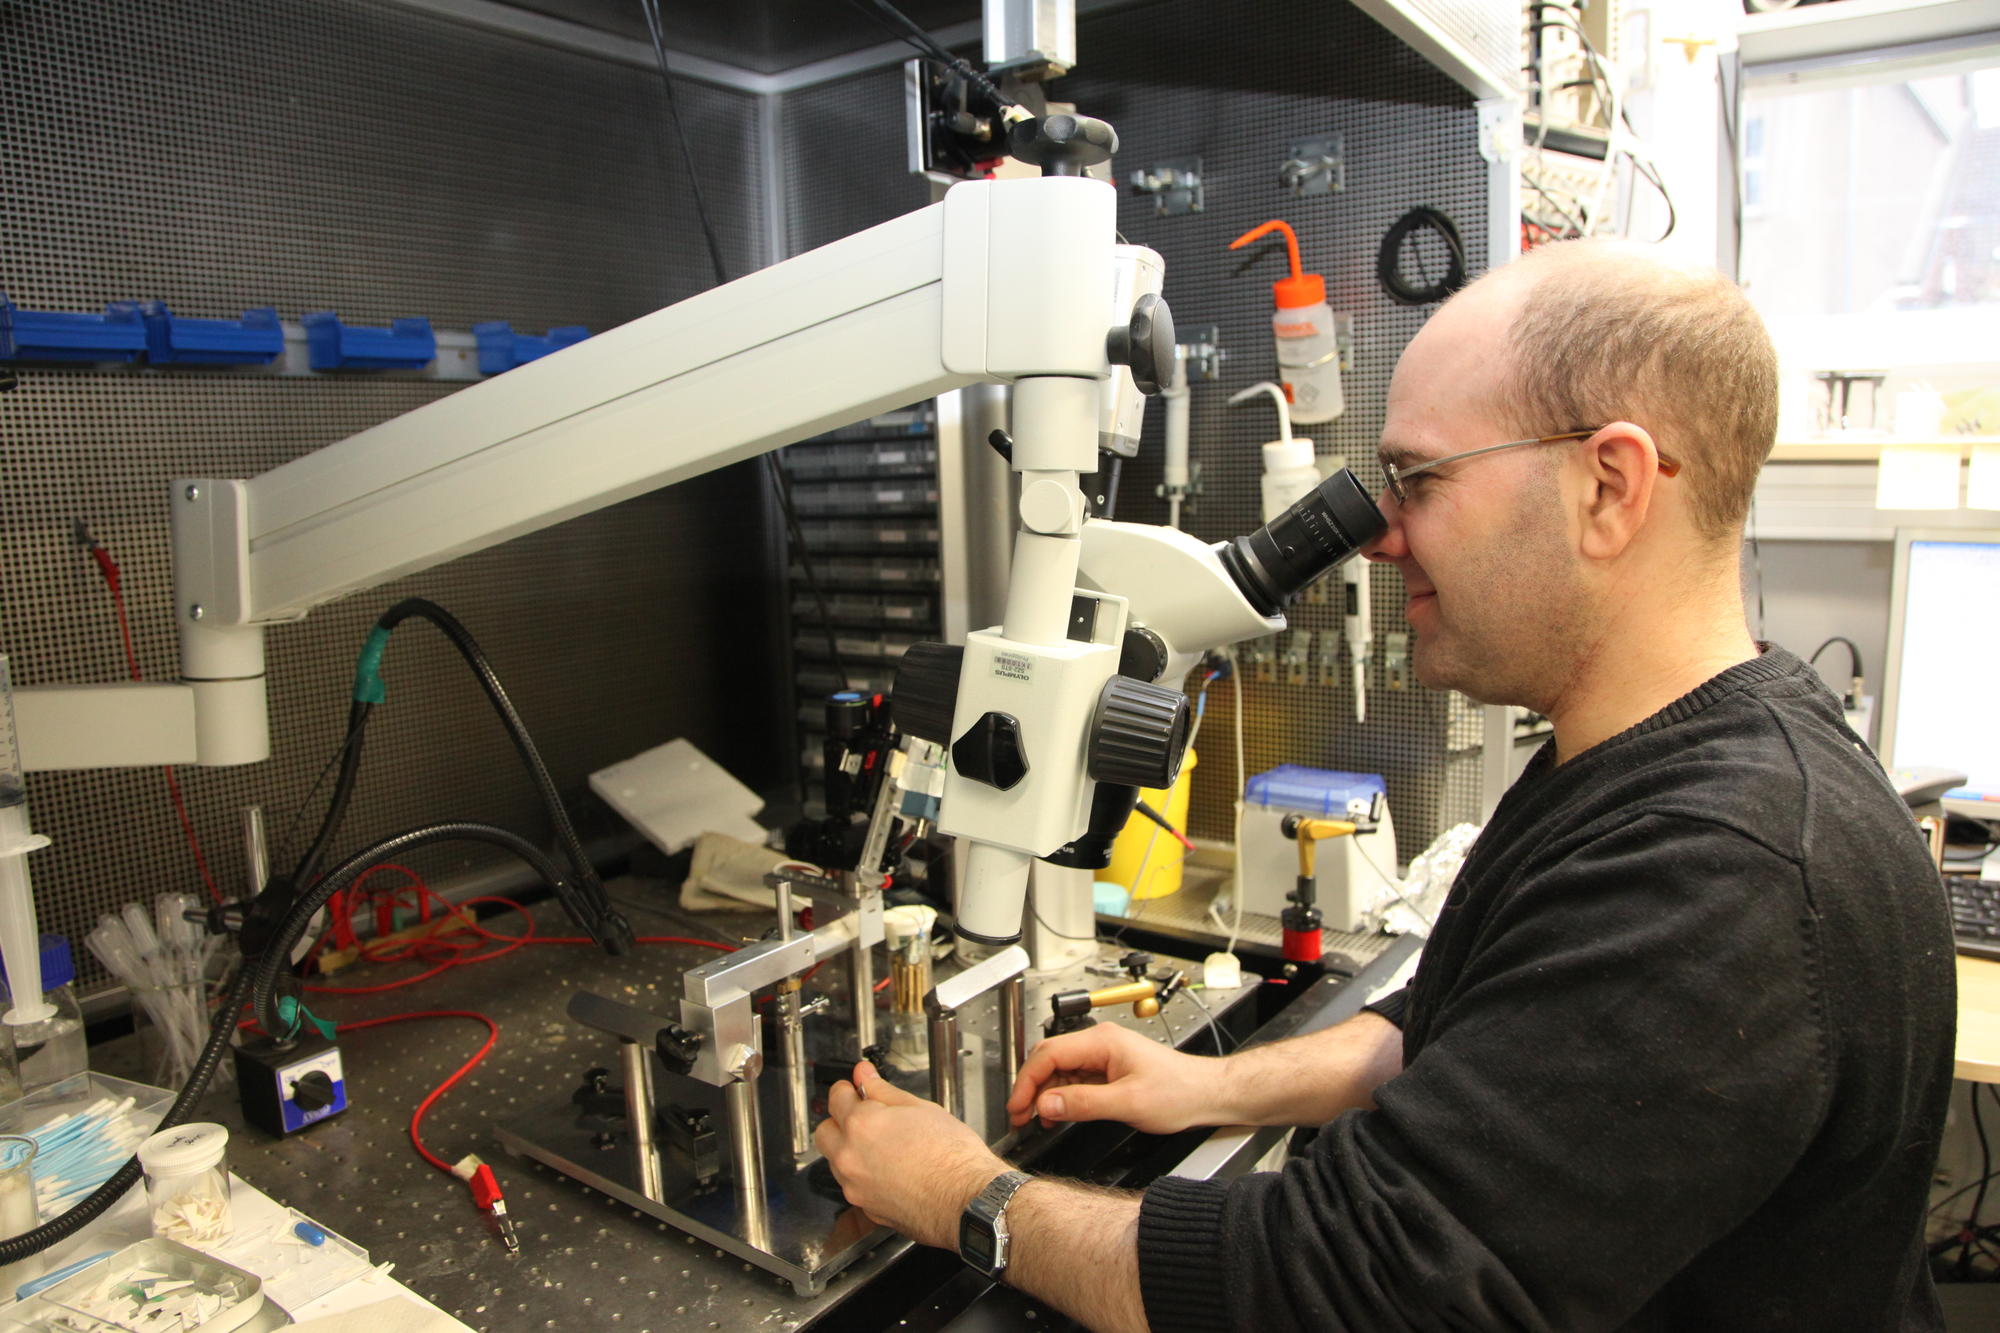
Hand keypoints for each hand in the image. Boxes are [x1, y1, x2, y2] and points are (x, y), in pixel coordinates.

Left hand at [815, 1060, 1009, 1250]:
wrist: (968, 1201)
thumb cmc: (953, 1158)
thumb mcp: (920, 1108)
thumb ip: (884, 1091)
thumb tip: (865, 1076)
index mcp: (861, 1125)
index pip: (835, 1097)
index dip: (848, 1088)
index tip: (857, 1087)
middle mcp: (850, 1157)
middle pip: (825, 1131)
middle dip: (840, 1120)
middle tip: (865, 1115)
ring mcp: (855, 1186)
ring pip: (836, 1161)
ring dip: (850, 1149)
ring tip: (884, 1146)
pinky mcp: (866, 1208)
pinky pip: (853, 1185)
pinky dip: (864, 1175)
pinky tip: (890, 1169)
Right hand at [1006, 1023, 1228, 1134]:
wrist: (1206, 1094)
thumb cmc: (1179, 1092)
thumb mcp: (1127, 1103)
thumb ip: (1083, 1103)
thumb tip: (1046, 1105)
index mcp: (1102, 1042)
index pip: (1048, 1054)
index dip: (1027, 1082)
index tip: (1017, 1107)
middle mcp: (1100, 1043)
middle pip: (1049, 1059)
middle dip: (1031, 1088)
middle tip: (1020, 1116)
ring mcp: (1104, 1056)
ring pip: (1060, 1071)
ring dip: (1045, 1095)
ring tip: (1036, 1120)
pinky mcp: (1109, 1070)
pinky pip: (1075, 1080)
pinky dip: (1061, 1098)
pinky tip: (1057, 1115)